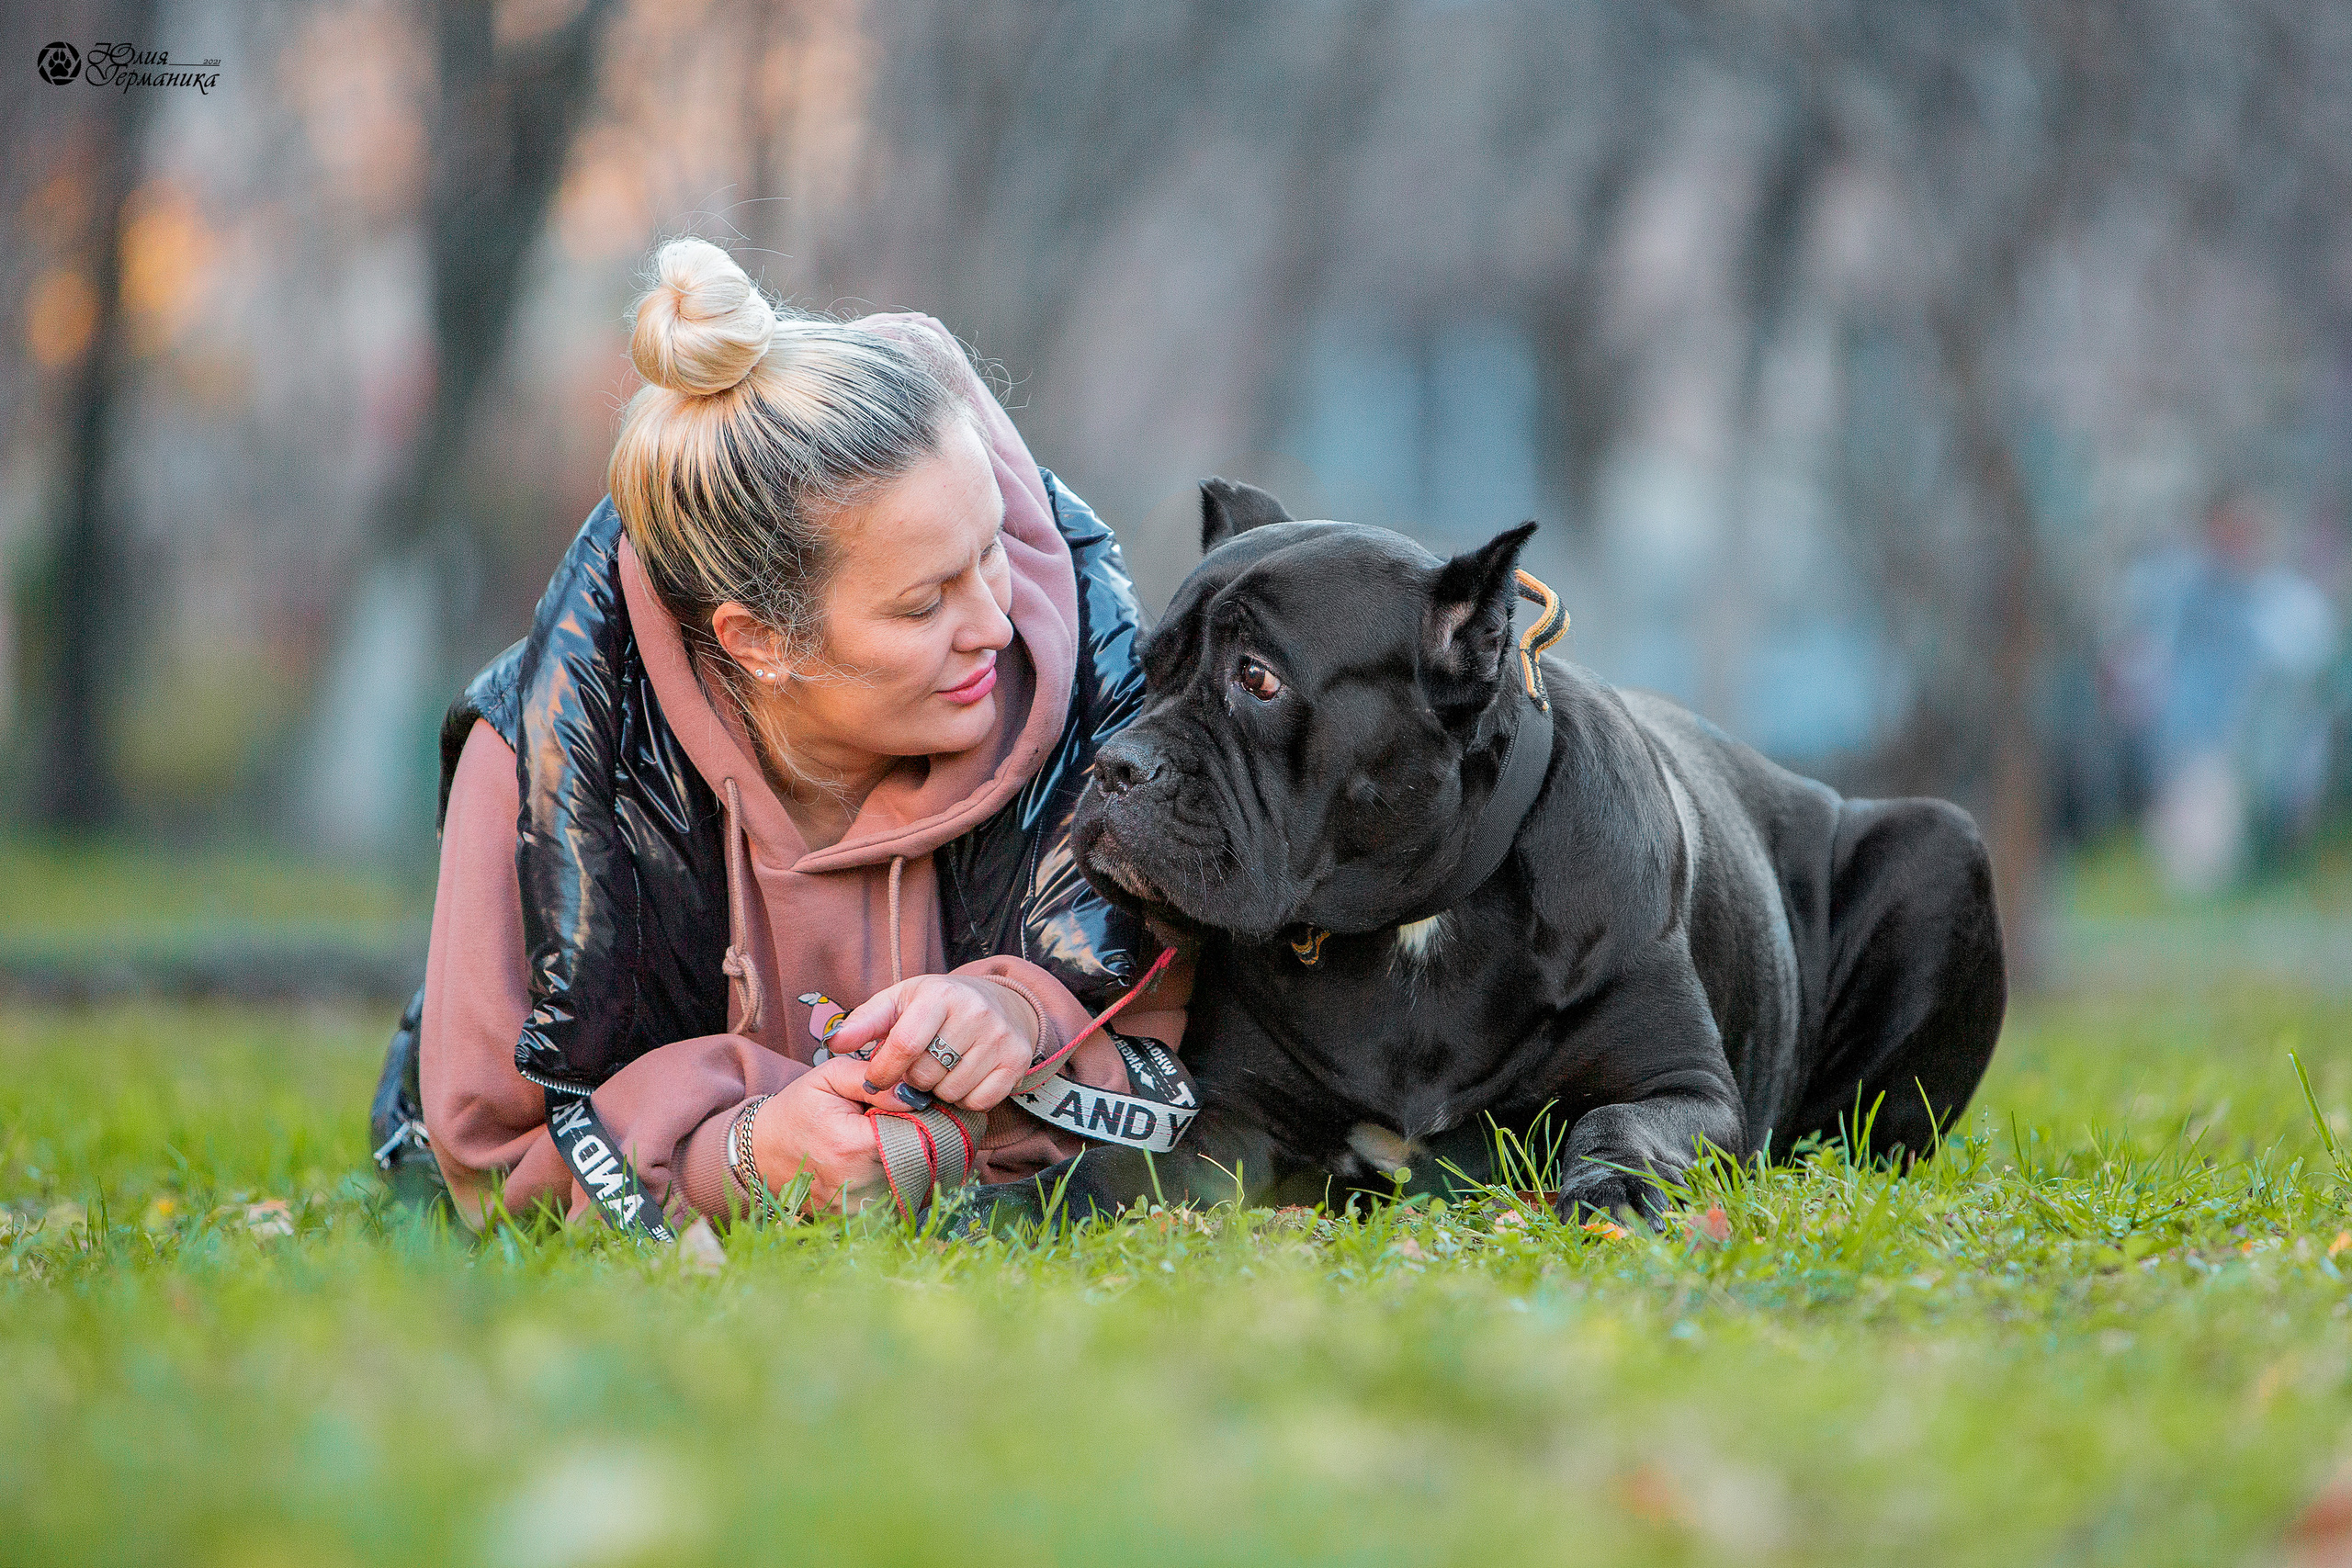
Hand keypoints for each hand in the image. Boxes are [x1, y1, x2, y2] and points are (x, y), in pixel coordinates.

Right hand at [749, 1057, 897, 1212]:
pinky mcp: (849, 1216)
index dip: (909, 1117)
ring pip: (900, 1178)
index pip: (912, 1132)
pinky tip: (858, 1165)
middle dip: (902, 1138)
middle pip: (909, 1157)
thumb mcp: (830, 1078)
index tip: (892, 1109)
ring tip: (864, 1144)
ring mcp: (852, 1205)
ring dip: (893, 1160)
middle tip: (874, 1125)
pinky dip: (879, 1179)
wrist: (761, 1149)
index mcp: (852, 1145)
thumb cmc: (797, 1109)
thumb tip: (913, 1094)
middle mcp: (856, 1182)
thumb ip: (873, 1081)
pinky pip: (884, 1196)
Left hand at [827, 975, 1039, 1111]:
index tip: (875, 1079)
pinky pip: (979, 1101)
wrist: (998, 1002)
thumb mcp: (898, 1002)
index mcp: (940, 994)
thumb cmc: (936, 1005)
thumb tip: (833, 1043)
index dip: (883, 1071)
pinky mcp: (1017, 1061)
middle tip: (916, 1068)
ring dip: (938, 1091)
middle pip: (927, 1074)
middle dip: (912, 1080)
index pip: (904, 1045)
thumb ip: (864, 1022)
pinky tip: (963, 1079)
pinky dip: (965, 1099)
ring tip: (940, 1071)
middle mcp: (975, 1012)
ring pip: (952, 1091)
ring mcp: (1001, 1037)